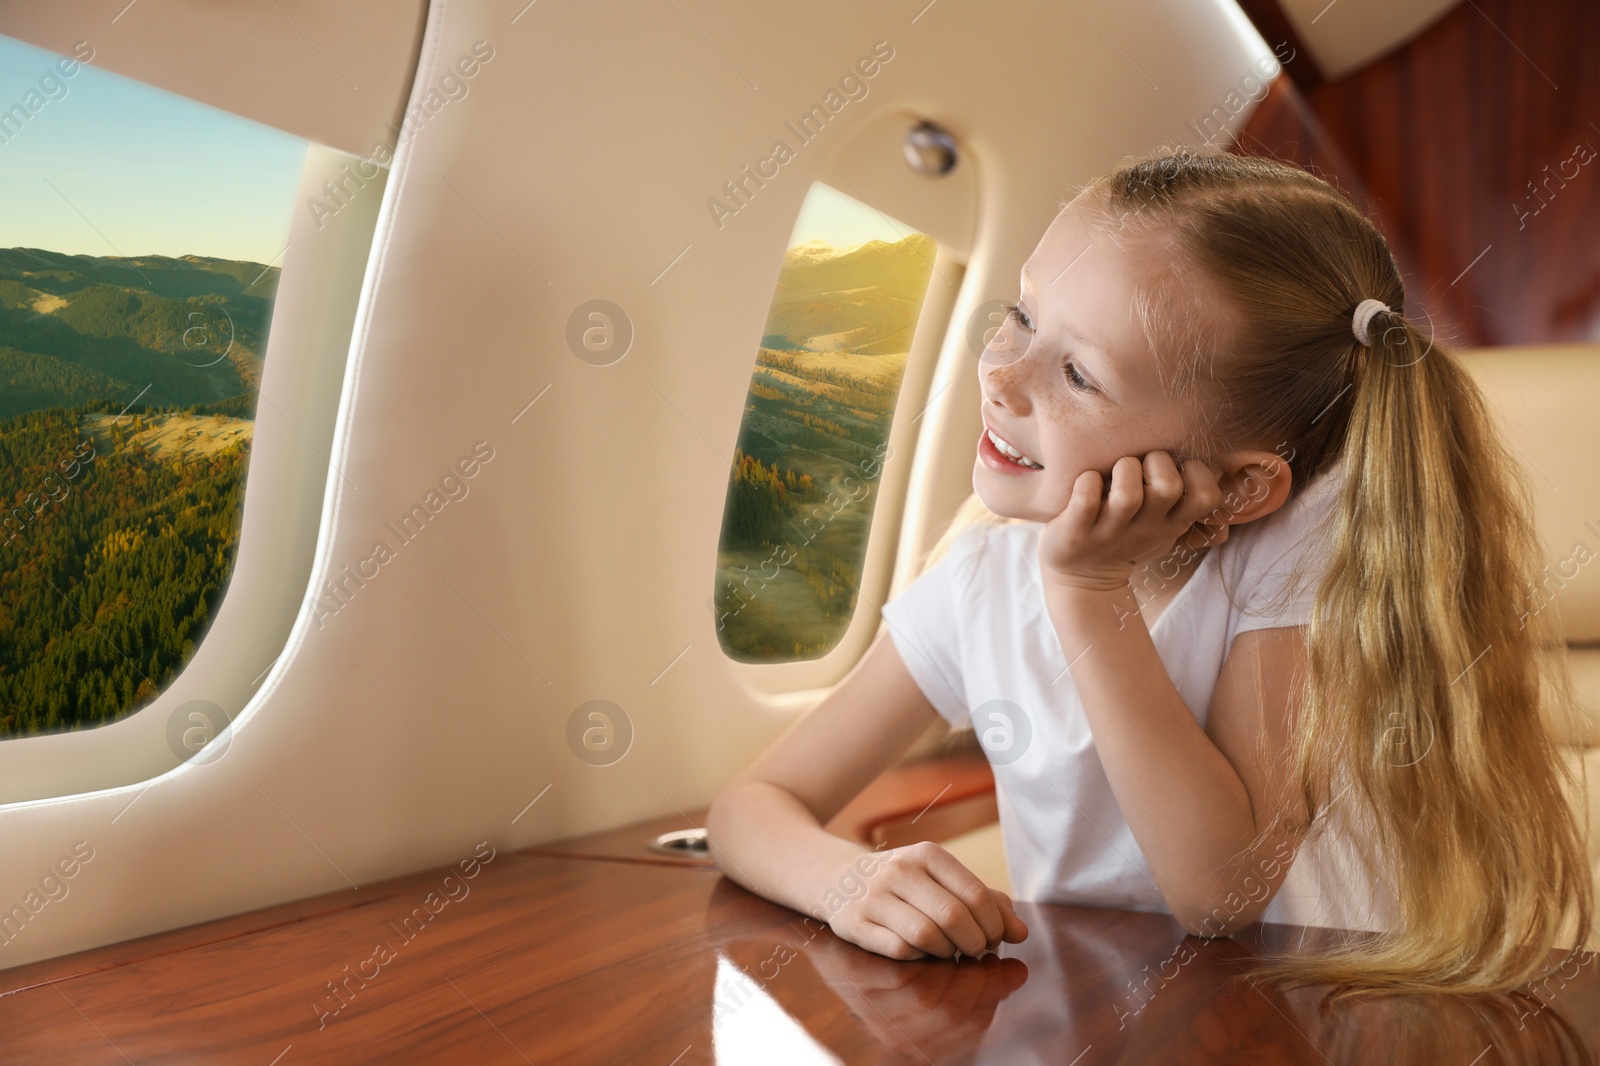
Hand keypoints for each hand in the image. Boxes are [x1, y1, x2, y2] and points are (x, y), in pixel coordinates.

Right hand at [820, 841, 1028, 960]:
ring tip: (948, 951)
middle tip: (976, 950)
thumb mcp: (942, 879)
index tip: (994, 938)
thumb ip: (986, 901)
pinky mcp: (856, 923)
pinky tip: (920, 952)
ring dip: (947, 952)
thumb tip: (1020, 932)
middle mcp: (899, 870)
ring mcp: (874, 896)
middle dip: (975, 943)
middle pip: (954, 917)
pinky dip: (919, 957)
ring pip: (927, 935)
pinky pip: (900, 950)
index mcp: (927, 855)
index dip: (994, 925)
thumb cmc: (905, 884)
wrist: (839, 879)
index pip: (976, 895)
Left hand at [1038, 450, 1227, 593]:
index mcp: (1171, 524)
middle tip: (1141, 467)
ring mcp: (1110, 531)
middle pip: (1168, 486)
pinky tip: (1086, 481)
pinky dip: (1086, 482)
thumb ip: (1188, 514)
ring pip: (1128, 493)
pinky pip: (1086, 499)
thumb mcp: (1164, 533)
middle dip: (1156, 461)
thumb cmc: (1126, 540)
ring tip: (1113, 473)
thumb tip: (1225, 508)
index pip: (1207, 496)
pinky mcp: (1077, 531)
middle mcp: (1145, 528)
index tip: (1178, 468)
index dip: (1198, 472)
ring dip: (1122, 470)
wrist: (1083, 580)